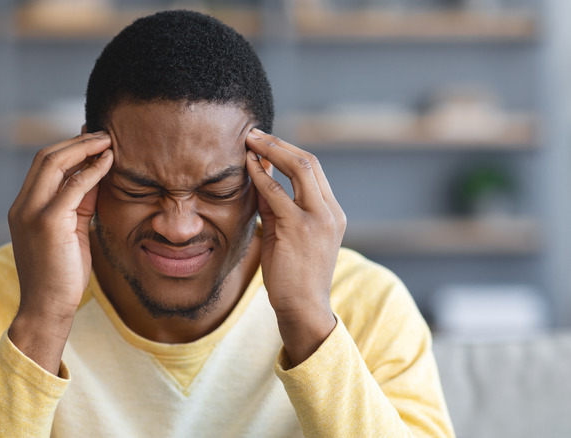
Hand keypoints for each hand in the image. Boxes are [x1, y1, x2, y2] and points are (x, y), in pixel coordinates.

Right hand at [7, 132, 112, 373]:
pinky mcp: (48, 222)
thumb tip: (97, 174)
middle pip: (46, 157)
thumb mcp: (72, 231)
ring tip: (108, 142)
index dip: (68, 148)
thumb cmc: (62, 275)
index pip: (42, 165)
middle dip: (76, 142)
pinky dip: (92, 170)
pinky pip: (73, 186)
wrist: (47, 309)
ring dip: (84, 148)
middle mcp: (22, 206)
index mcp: (23, 208)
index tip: (92, 140)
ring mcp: (31, 213)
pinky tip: (108, 163)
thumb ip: (81, 203)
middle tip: (104, 134)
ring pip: (55, 164)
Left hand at [245, 129, 345, 366]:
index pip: (314, 170)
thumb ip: (276, 208)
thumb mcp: (287, 235)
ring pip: (299, 169)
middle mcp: (330, 212)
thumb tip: (258, 178)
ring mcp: (319, 219)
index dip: (288, 151)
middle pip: (310, 162)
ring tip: (248, 141)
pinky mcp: (300, 229)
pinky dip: (261, 176)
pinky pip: (278, 193)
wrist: (303, 309)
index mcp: (332, 213)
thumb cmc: (293, 276)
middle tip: (253, 133)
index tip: (265, 142)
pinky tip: (247, 167)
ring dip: (270, 151)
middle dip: (279, 143)